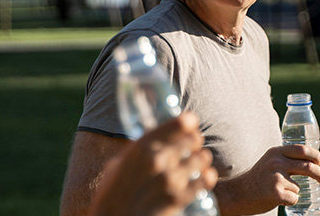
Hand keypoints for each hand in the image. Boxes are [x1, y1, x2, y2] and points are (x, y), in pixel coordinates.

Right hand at [90, 113, 217, 215]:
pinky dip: (207, 177)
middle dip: (194, 141)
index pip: (179, 124)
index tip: (190, 123)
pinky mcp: (178, 199)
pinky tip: (206, 176)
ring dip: (201, 159)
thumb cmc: (112, 193)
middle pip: (193, 139)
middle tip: (193, 145)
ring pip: (201, 159)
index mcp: (142, 147)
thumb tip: (155, 141)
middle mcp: (157, 160)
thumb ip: (139, 151)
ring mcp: (169, 180)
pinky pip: (204, 181)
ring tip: (199, 161)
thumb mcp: (119, 163)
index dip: (188, 122)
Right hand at [216, 145, 319, 215]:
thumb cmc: (257, 179)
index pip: (302, 149)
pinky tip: (276, 199)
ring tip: (278, 192)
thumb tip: (311, 162)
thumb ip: (284, 158)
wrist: (238, 194)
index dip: (315, 155)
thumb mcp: (269, 161)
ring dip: (293, 192)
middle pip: (308, 166)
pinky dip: (289, 201)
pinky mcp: (277, 192)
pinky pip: (294, 198)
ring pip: (298, 186)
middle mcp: (276, 162)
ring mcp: (276, 177)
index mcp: (275, 152)